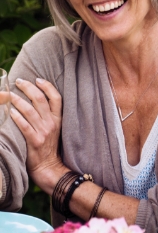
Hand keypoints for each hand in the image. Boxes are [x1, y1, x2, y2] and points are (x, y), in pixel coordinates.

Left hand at [10, 78, 67, 193]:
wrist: (49, 167)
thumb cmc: (49, 146)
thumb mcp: (55, 128)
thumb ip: (48, 115)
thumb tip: (36, 99)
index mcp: (58, 119)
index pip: (56, 97)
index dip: (47, 86)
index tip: (37, 79)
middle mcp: (52, 123)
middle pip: (40, 100)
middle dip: (28, 88)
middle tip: (19, 82)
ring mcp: (44, 132)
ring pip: (30, 110)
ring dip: (18, 100)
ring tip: (9, 94)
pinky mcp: (34, 141)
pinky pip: (24, 126)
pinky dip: (17, 117)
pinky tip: (10, 111)